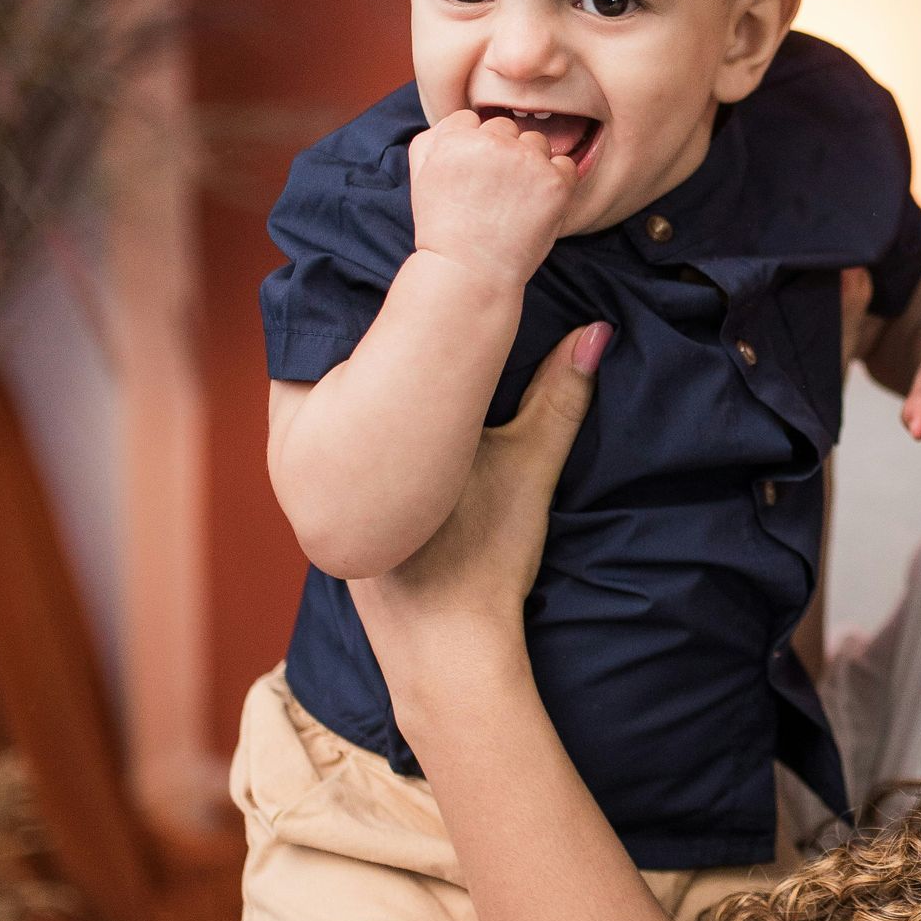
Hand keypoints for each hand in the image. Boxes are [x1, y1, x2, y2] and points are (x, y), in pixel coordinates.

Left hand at [351, 324, 607, 734]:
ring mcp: (324, 484)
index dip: (383, 305)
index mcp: (369, 427)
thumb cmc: (480, 560)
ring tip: (398, 332)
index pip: (359, 343)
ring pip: (341, 410)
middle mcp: (332, 449)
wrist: (448, 652)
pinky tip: (392, 410)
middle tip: (405, 285)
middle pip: (345, 372)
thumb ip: (560, 397)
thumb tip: (596, 331)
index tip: (408, 267)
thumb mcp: (528, 468)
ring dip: (367, 382)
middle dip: (374, 337)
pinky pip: (342, 444)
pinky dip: (364, 423)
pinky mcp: (335, 512)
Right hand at [408, 109, 578, 293]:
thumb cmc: (444, 230)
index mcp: (455, 136)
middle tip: (494, 193)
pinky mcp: (554, 181)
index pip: (472, 120)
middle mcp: (491, 141)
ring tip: (514, 202)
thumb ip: (435, 139)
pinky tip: (536, 206)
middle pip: (506, 128)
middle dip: (502, 154)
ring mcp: (526, 160)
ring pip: (537, 142)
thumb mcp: (421, 177)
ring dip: (531, 164)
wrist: (469, 272)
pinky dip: (556, 182)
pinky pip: (565, 165)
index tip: (473, 178)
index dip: (473, 149)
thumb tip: (462, 121)